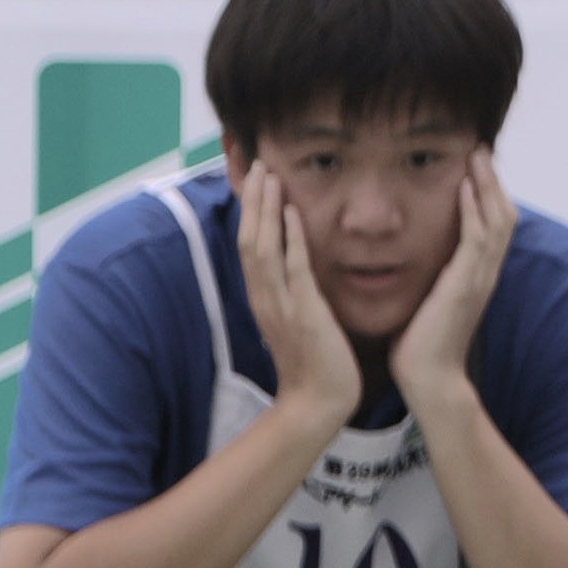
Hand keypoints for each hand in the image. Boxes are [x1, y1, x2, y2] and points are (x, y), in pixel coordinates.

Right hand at [234, 167, 360, 431]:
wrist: (318, 404)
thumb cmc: (316, 366)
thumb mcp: (299, 322)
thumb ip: (296, 295)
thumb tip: (298, 273)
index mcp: (264, 299)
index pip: (250, 246)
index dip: (250, 212)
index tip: (255, 180)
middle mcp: (265, 297)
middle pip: (249, 238)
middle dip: (252, 200)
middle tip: (257, 163)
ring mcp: (281, 305)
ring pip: (264, 247)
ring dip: (266, 209)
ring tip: (269, 174)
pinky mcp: (304, 313)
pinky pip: (294, 269)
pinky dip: (291, 238)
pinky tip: (293, 213)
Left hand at [389, 151, 515, 423]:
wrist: (428, 379)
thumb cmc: (422, 346)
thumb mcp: (430, 302)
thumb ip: (432, 279)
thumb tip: (419, 265)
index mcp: (477, 276)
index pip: (493, 226)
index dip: (488, 195)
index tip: (475, 167)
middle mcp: (485, 273)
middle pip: (503, 215)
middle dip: (494, 181)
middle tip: (481, 149)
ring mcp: (479, 278)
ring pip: (496, 220)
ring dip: (488, 185)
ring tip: (478, 156)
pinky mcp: (465, 284)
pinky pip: (476, 237)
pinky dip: (474, 209)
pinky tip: (465, 185)